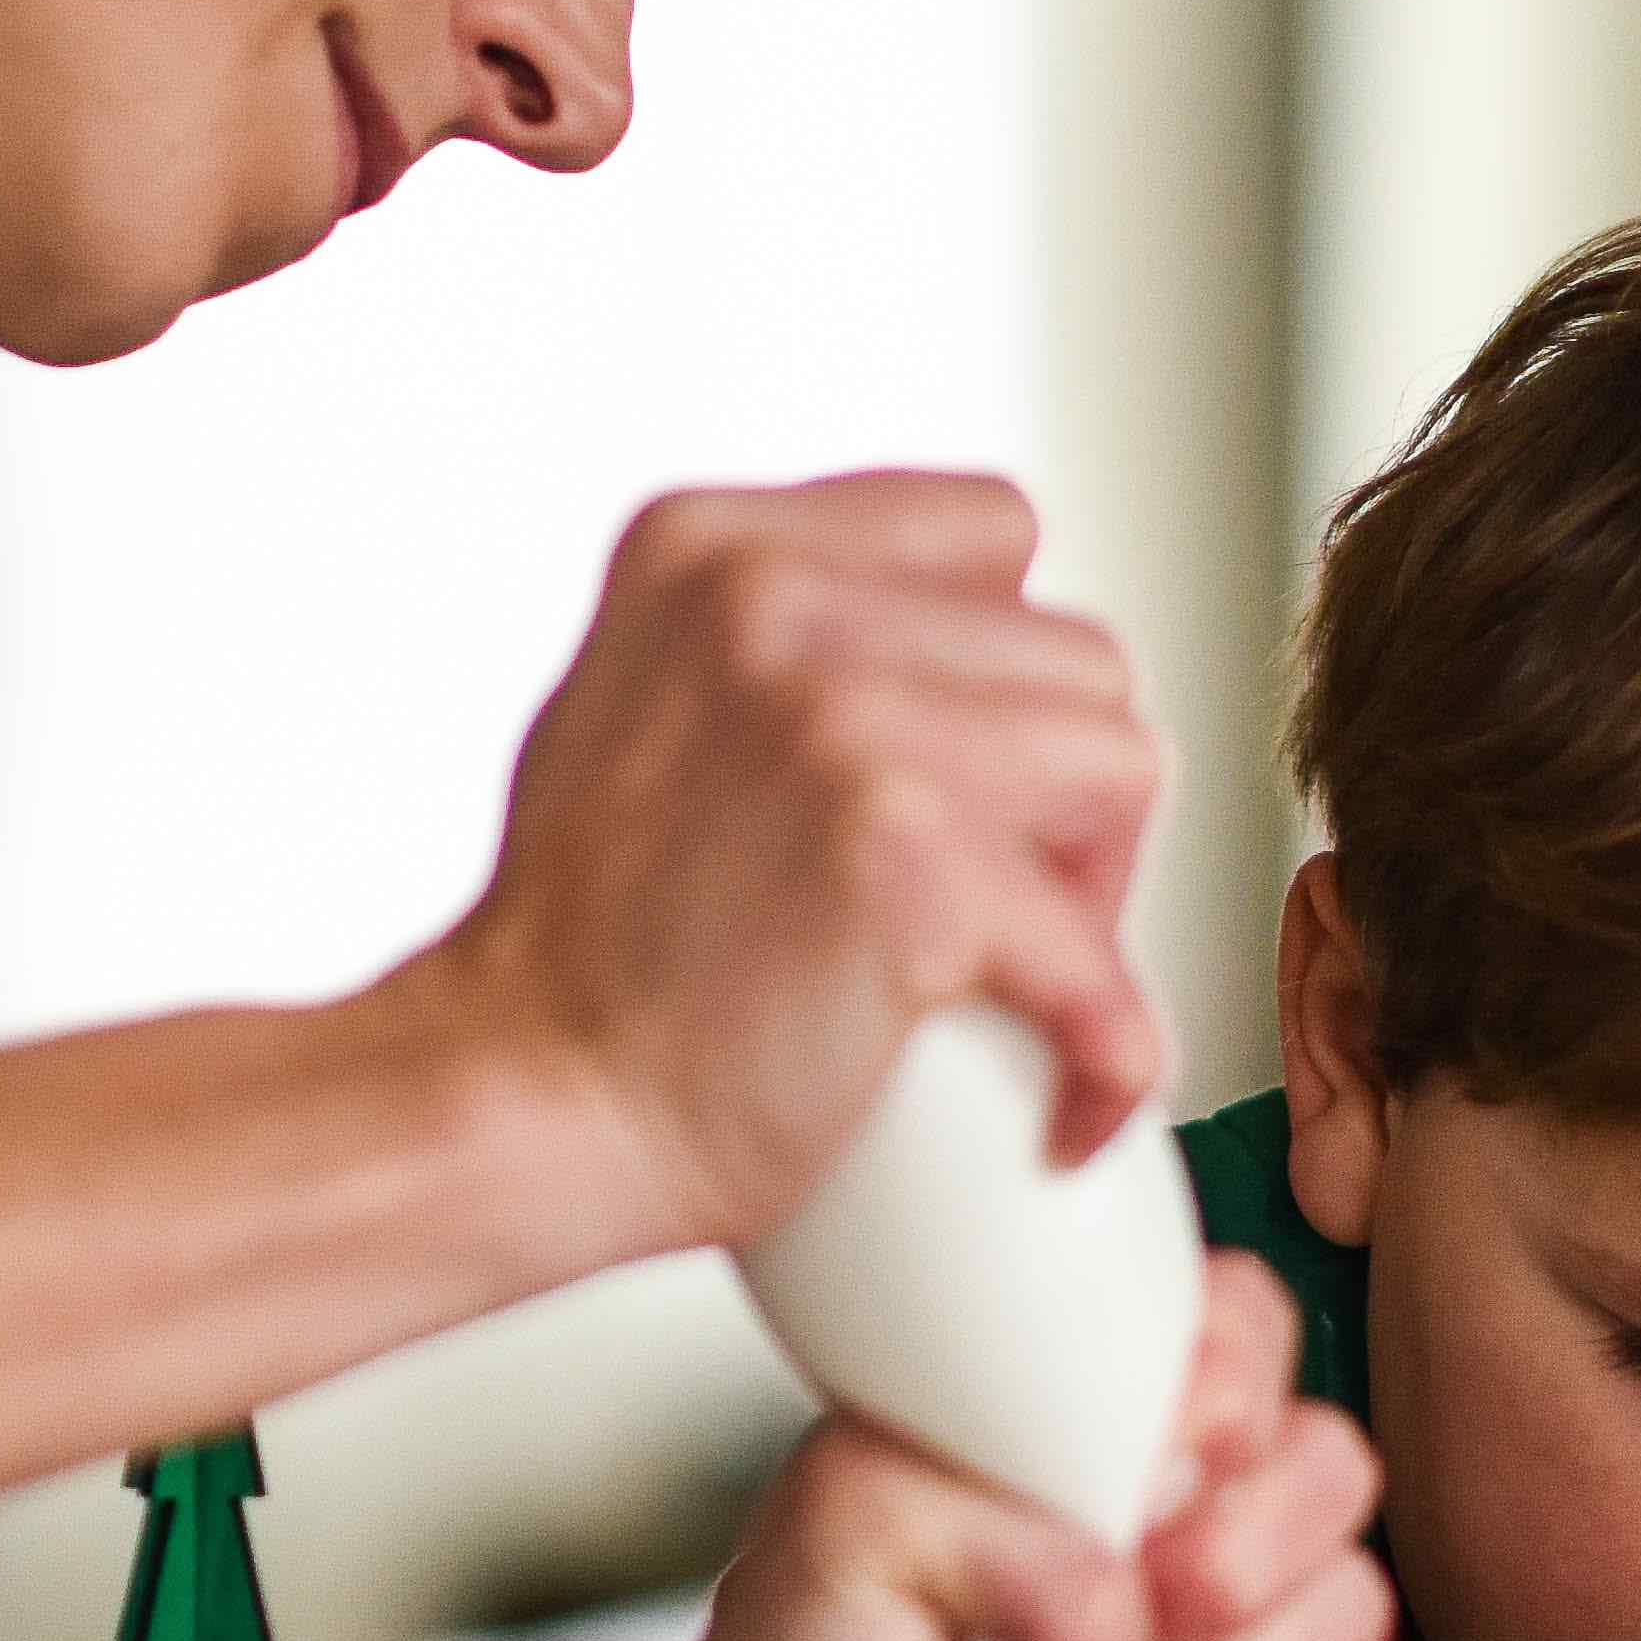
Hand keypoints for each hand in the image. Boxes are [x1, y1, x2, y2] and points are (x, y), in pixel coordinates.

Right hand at [404, 470, 1174, 1261]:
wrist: (519, 1105)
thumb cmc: (580, 957)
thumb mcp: (642, 703)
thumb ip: (770, 641)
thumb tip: (944, 652)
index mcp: (716, 543)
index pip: (991, 530)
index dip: (1010, 671)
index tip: (976, 783)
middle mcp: (776, 600)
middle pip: (1077, 658)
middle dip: (1066, 799)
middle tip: (995, 918)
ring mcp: (843, 720)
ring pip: (1122, 767)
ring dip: (1094, 896)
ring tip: (1013, 988)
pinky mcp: (906, 863)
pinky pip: (1101, 957)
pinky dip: (1109, 1053)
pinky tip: (1069, 1109)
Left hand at [581, 1256, 1389, 1640]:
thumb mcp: (856, 1515)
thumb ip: (1020, 1493)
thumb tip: (1157, 1594)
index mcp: (1083, 1420)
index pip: (1244, 1327)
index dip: (1226, 1395)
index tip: (1142, 1471)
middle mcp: (1170, 1522)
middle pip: (1331, 1465)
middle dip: (1232, 1555)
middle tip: (1123, 1613)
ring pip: (1354, 1609)